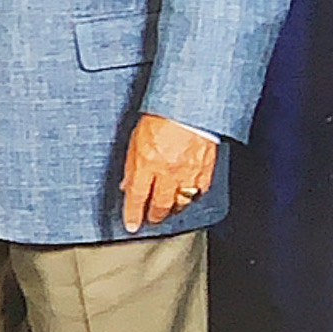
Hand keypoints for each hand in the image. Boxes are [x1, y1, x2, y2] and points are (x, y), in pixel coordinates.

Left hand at [120, 112, 216, 232]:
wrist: (190, 106)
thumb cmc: (160, 116)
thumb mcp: (135, 138)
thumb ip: (132, 164)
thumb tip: (126, 184)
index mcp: (147, 162)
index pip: (136, 196)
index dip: (133, 214)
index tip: (131, 225)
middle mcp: (167, 172)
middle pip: (159, 205)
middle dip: (153, 216)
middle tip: (150, 221)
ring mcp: (189, 173)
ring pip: (181, 203)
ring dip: (172, 210)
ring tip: (167, 212)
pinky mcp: (206, 170)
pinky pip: (199, 192)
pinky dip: (192, 197)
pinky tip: (188, 197)